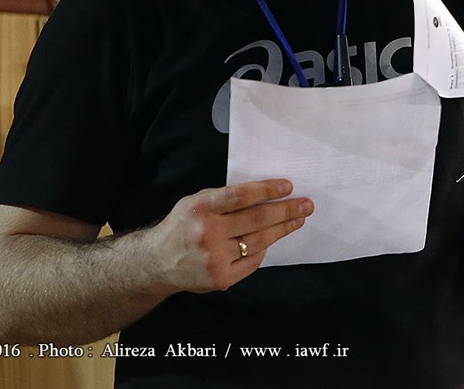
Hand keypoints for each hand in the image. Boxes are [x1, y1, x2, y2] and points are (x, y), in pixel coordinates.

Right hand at [147, 179, 312, 292]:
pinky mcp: (220, 278)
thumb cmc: (183, 226)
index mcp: (199, 208)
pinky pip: (252, 261)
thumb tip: (266, 193)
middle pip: (255, 219)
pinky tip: (273, 239)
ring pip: (258, 241)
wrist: (157, 262)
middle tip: (306, 204)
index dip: (266, 190)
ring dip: (283, 229)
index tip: (288, 186)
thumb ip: (224, 198)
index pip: (239, 196)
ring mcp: (213, 258)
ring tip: (298, 219)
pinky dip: (264, 248)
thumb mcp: (195, 202)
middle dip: (286, 210)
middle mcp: (206, 233)